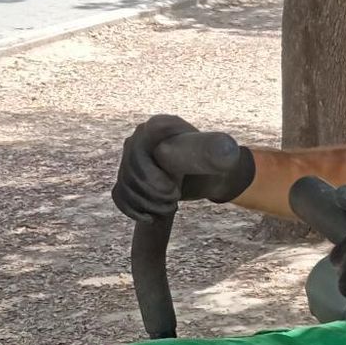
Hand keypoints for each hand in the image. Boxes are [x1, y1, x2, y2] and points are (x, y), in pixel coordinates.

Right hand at [111, 115, 254, 220]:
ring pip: (125, 185)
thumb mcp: (216, 154)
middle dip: (150, 192)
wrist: (204, 174)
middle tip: (174, 198)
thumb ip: (216, 151)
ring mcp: (129, 159)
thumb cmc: (211, 162)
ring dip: (146, 203)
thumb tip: (225, 153)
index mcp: (158, 126)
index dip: (150, 173)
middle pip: (130, 169)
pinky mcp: (127, 178)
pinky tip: (150, 218)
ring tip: (169, 208)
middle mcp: (138, 138)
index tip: (172, 190)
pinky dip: (132, 209)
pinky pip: (120, 195)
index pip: (139, 147)